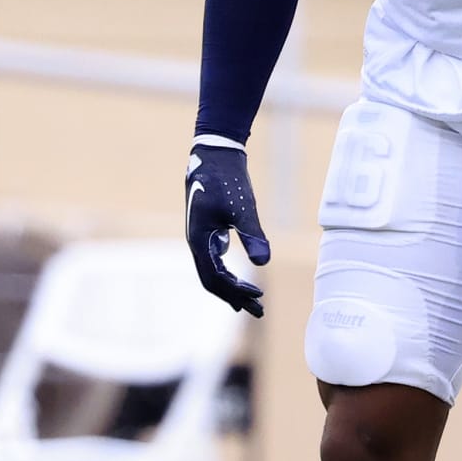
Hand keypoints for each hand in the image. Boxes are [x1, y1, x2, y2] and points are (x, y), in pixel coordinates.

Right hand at [184, 141, 271, 316]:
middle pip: (212, 279)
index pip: (215, 279)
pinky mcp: (207, 225)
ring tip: (248, 297)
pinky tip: (237, 272)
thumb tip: (265, 262)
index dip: (235, 293)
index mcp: (199, 240)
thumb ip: (252, 233)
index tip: (258, 300)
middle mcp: (197, 241)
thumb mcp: (242, 207)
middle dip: (234, 296)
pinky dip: (226, 268)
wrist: (215, 152)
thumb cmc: (226, 177)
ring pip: (212, 268)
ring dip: (230, 285)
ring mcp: (200, 234)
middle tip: (257, 308)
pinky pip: (213, 256)